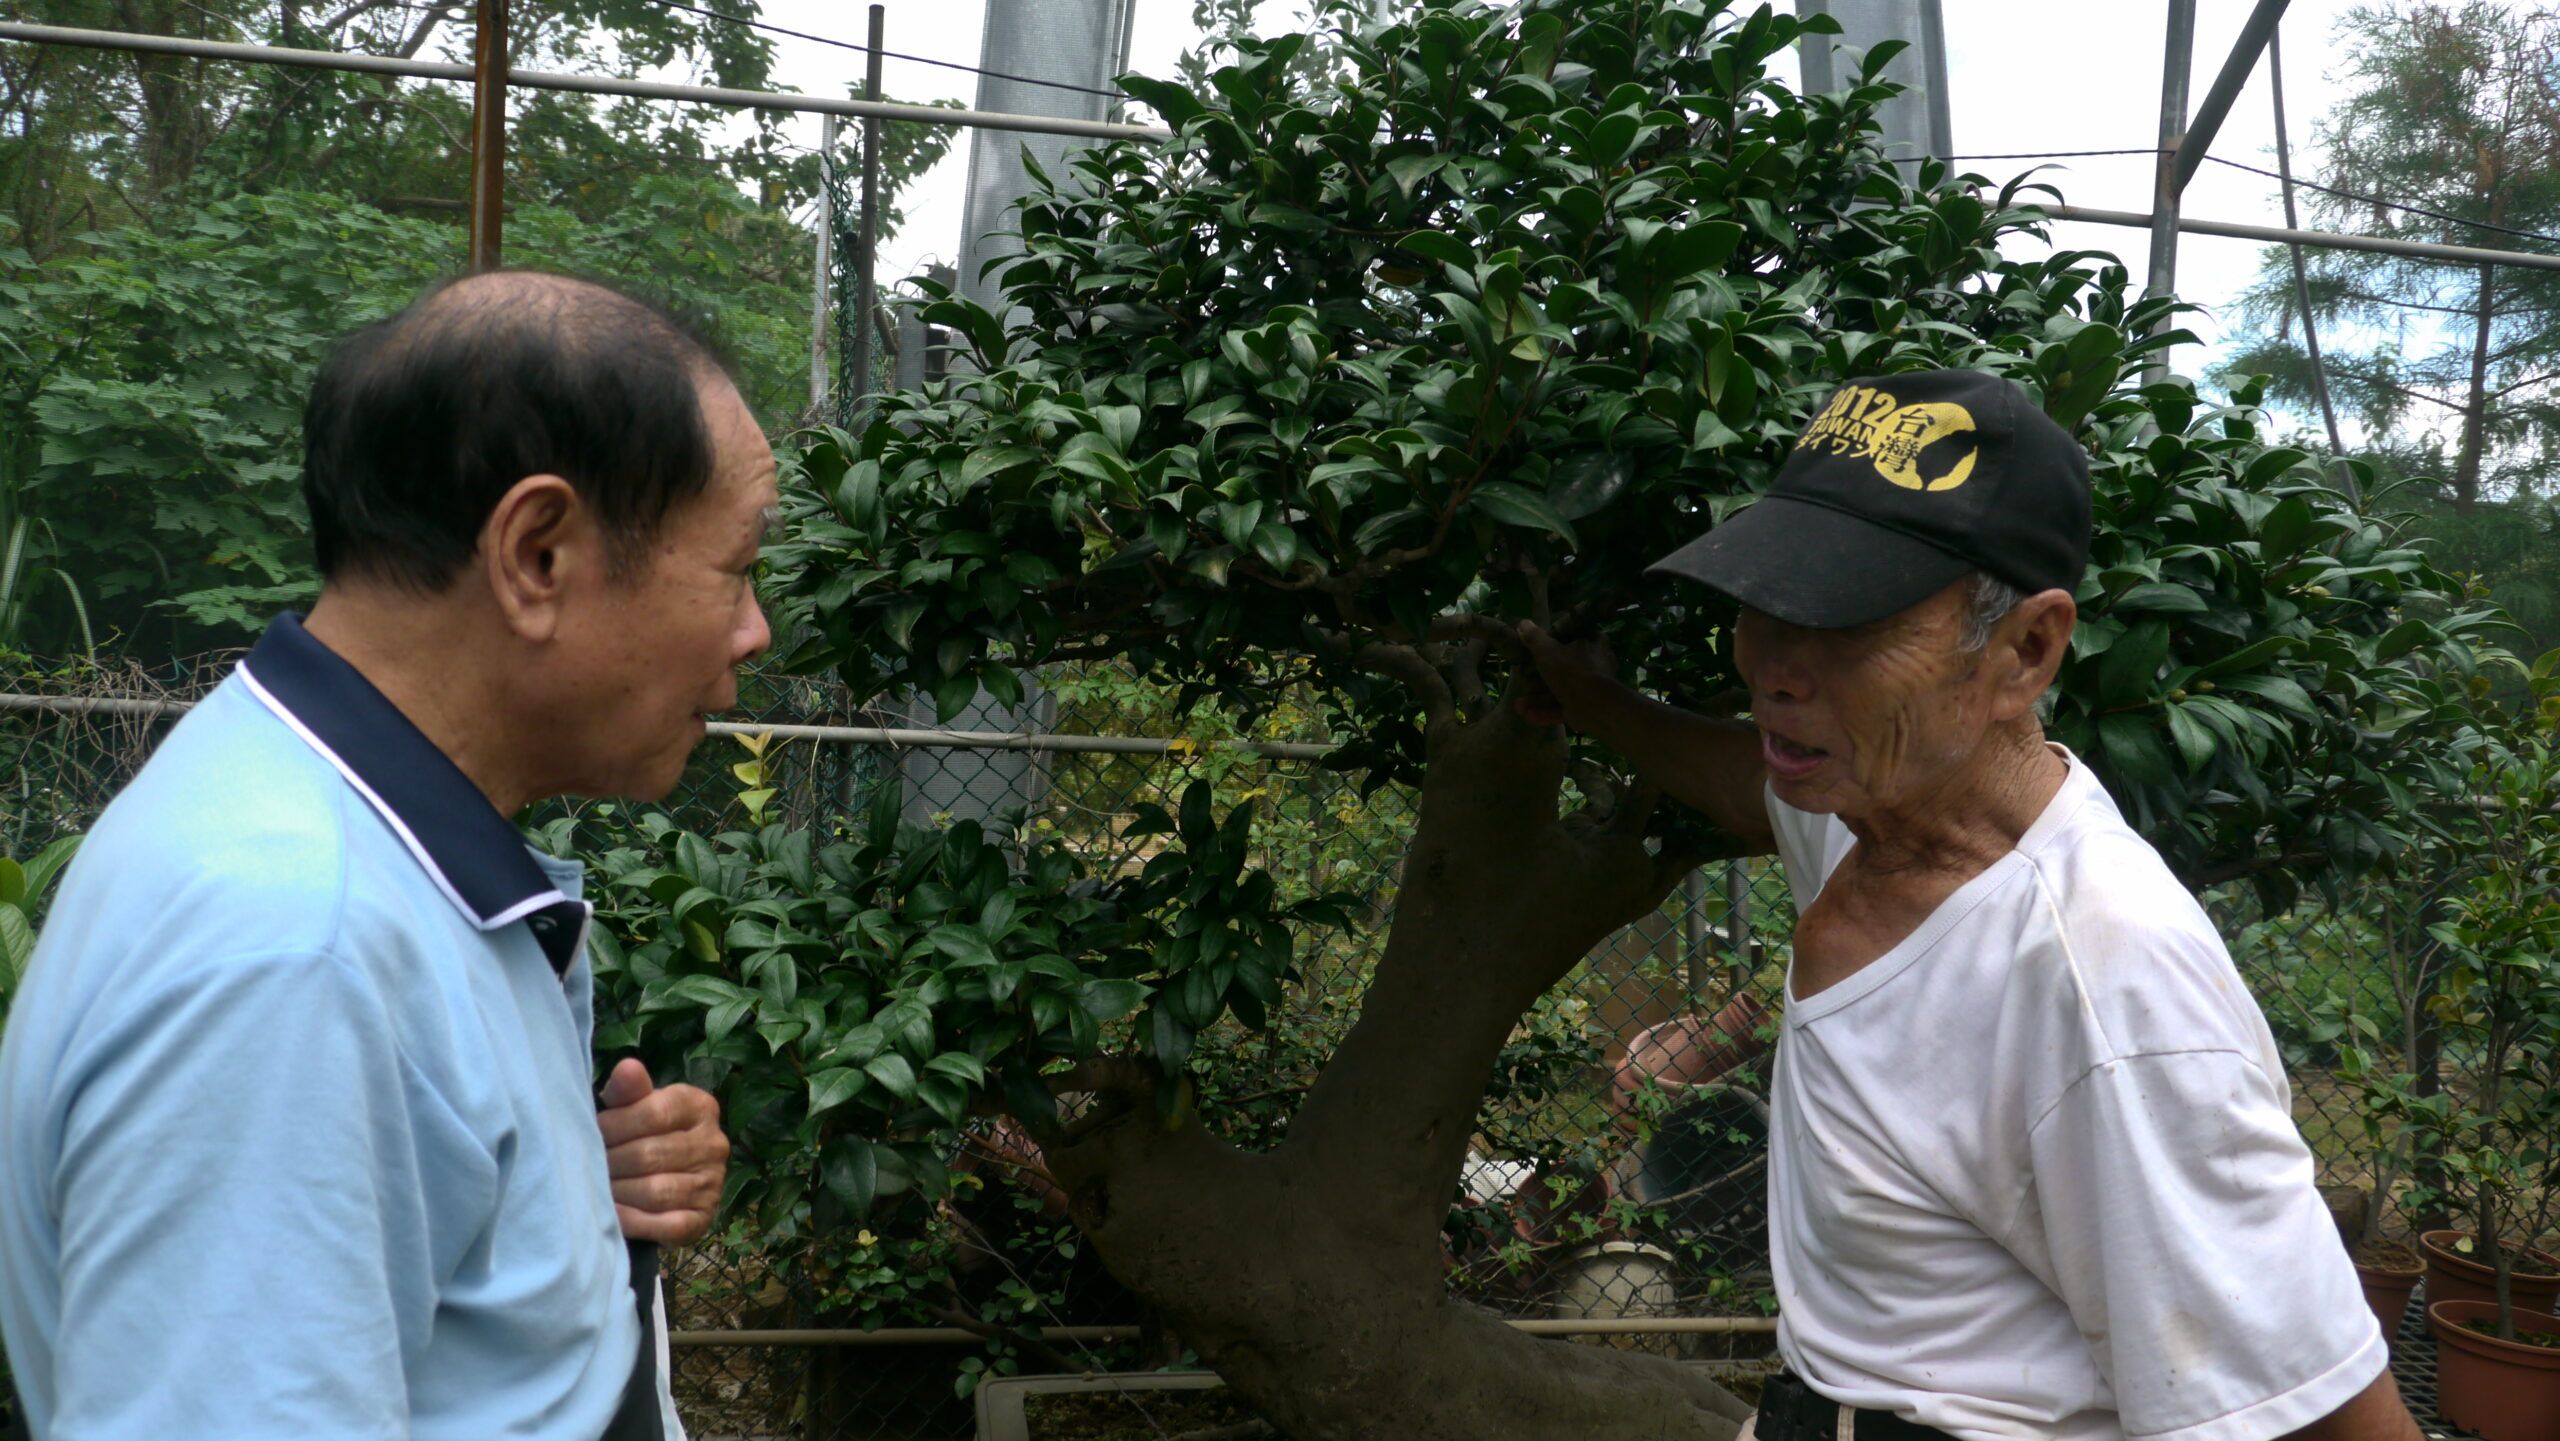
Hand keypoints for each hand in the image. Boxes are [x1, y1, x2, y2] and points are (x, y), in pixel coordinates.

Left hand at [597, 1057, 729, 1245]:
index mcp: (700, 1107)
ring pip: (658, 1191)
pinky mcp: (704, 1218)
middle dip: (612, 1163)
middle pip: (652, 1155)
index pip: (656, 1113)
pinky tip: (614, 1215)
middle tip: (585, 1166)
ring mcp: (713, 1183)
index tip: (594, 1133)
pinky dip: (635, 1221)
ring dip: (619, 1193)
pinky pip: (667, 1224)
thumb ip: (628, 1091)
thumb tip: (628, 1068)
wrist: (663, 1178)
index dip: (616, 1125)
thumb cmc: (641, 1135)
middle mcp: (714, 1143)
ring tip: (597, 1189)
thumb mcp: (635, 1107)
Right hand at [1512, 621, 1617, 729]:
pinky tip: (1529, 716)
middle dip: (1538, 682)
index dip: (1554, 645)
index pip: (1573, 639)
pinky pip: (1564, 709)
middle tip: (1524, 685)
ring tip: (1519, 706)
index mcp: (1592, 644)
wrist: (1594, 706)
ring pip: (1561, 692)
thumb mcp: (1547, 650)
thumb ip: (1534, 638)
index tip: (1536, 653)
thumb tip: (1523, 622)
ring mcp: (1591, 689)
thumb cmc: (1571, 670)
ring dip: (1538, 700)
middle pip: (1562, 670)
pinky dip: (1547, 712)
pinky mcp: (1587, 709)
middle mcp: (1595, 666)